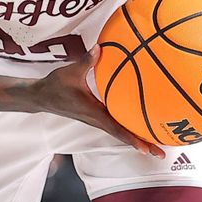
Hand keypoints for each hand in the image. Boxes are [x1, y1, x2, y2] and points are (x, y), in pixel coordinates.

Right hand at [30, 45, 165, 158]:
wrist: (41, 96)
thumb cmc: (55, 85)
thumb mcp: (71, 71)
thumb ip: (87, 60)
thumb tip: (100, 47)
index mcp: (92, 113)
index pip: (115, 128)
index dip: (131, 138)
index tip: (145, 147)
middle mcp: (96, 119)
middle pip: (122, 136)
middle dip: (141, 144)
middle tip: (160, 153)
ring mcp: (95, 119)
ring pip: (119, 132)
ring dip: (136, 139)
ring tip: (154, 145)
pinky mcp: (94, 116)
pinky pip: (114, 124)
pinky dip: (127, 129)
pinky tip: (136, 125)